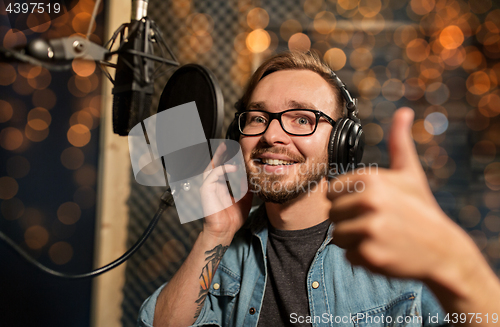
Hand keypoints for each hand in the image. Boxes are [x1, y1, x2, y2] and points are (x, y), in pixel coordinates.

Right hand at [200, 142, 252, 240]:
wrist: (225, 231)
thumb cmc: (232, 219)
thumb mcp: (245, 199)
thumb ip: (247, 188)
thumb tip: (253, 178)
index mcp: (221, 187)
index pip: (223, 169)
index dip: (229, 160)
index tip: (236, 152)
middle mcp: (213, 185)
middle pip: (214, 164)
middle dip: (220, 154)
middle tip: (227, 144)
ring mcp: (208, 186)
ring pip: (212, 166)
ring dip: (220, 157)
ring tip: (227, 149)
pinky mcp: (206, 189)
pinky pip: (213, 174)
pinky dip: (223, 169)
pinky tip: (234, 168)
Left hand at [327, 108, 479, 282]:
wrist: (443, 250)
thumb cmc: (421, 208)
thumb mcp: (410, 173)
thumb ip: (399, 143)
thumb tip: (404, 112)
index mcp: (370, 178)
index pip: (332, 193)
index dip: (347, 201)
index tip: (369, 206)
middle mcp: (368, 201)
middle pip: (332, 214)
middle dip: (349, 221)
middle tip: (376, 223)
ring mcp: (369, 228)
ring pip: (337, 237)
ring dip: (354, 240)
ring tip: (379, 237)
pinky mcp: (370, 254)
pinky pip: (348, 256)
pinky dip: (362, 258)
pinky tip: (383, 251)